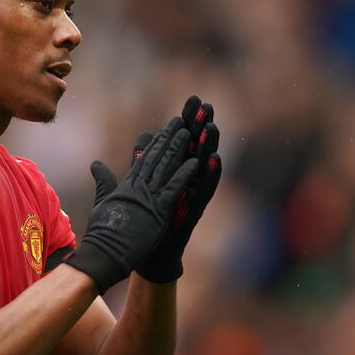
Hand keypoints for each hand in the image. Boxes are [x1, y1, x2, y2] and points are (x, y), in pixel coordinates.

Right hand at [65, 117, 198, 293]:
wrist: (103, 253)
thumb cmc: (101, 232)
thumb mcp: (102, 201)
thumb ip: (103, 182)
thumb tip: (96, 164)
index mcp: (126, 186)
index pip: (144, 159)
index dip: (156, 143)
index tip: (165, 129)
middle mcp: (138, 187)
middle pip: (156, 158)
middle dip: (169, 138)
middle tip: (181, 121)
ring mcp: (148, 198)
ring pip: (166, 168)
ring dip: (178, 149)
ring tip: (189, 132)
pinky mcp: (158, 211)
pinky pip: (174, 189)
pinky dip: (185, 175)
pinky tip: (195, 162)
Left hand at [132, 96, 222, 282]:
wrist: (148, 253)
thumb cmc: (146, 220)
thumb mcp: (140, 185)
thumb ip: (140, 160)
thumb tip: (142, 137)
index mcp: (173, 172)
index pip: (182, 141)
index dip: (187, 122)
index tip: (192, 100)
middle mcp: (187, 180)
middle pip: (195, 148)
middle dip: (201, 126)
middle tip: (207, 104)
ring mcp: (192, 194)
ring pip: (203, 166)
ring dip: (208, 146)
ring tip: (212, 126)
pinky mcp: (193, 210)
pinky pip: (204, 190)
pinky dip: (210, 175)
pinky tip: (214, 159)